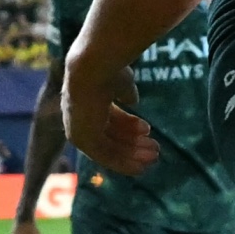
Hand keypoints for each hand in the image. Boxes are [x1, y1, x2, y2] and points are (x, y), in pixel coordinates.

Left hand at [62, 56, 158, 175]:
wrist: (93, 68)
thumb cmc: (108, 69)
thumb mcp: (121, 83)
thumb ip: (126, 93)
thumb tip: (132, 101)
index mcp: (88, 102)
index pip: (109, 119)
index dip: (129, 125)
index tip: (148, 130)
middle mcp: (80, 119)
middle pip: (109, 136)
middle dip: (133, 143)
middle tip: (154, 149)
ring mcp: (80, 130)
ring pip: (109, 148)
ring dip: (132, 154)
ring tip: (155, 156)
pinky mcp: (83, 140)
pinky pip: (105, 156)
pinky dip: (124, 162)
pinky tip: (141, 166)